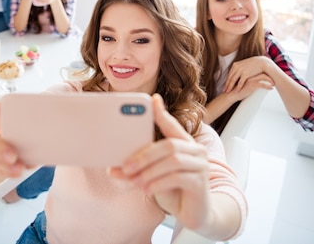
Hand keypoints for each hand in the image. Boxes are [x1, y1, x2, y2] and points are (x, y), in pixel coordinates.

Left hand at [109, 94, 210, 229]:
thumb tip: (112, 169)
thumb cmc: (173, 190)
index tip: (152, 100)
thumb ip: (136, 170)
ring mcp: (201, 166)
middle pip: (169, 145)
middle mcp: (196, 151)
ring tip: (135, 181)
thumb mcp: (152, 176)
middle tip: (126, 167)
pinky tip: (148, 190)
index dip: (162, 113)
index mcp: (184, 144)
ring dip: (150, 171)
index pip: (172, 125)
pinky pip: (178, 178)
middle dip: (145, 155)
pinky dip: (159, 183)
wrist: (194, 213)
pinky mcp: (201, 183)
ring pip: (173, 161)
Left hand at [223, 56, 271, 92]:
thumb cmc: (253, 64)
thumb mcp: (243, 65)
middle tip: (224, 91)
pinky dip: (238, 87)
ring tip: (228, 92)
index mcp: (235, 65)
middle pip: (229, 78)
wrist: (261, 62)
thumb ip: (238, 69)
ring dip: (230, 87)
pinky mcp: (246, 74)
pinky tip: (236, 91)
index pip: (229, 75)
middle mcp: (236, 67)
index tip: (224, 86)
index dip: (226, 81)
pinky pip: (240, 82)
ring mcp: (240, 70)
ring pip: (233, 80)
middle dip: (226, 85)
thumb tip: (235, 73)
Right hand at [226, 73, 273, 102]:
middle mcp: (249, 74)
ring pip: (263, 77)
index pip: (258, 70)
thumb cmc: (237, 90)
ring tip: (274, 84)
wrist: (232, 95)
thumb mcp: (242, 83)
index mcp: (246, 73)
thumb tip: (254, 80)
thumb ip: (246, 79)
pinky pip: (262, 84)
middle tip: (274, 79)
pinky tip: (271, 88)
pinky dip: (267, 86)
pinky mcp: (251, 85)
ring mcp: (250, 79)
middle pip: (262, 72)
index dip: (265, 72)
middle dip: (269, 75)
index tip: (270, 75)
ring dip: (270, 80)